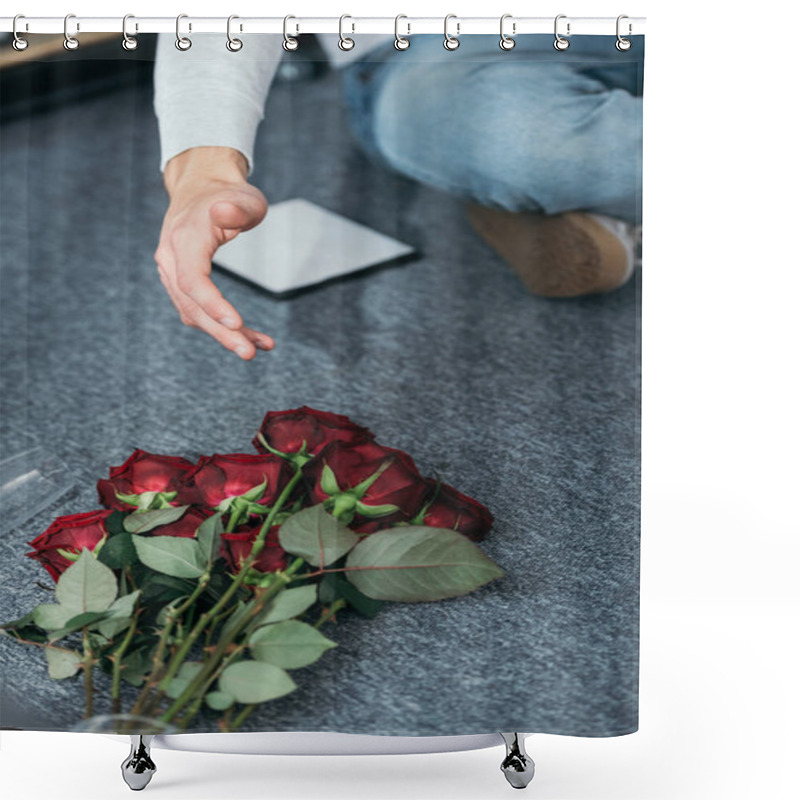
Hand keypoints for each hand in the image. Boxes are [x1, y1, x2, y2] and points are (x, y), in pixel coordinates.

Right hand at [155, 147, 272, 359]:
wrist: (201, 190)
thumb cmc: (228, 195)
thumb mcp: (245, 197)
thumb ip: (239, 208)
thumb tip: (223, 211)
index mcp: (184, 238)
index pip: (192, 278)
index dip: (212, 303)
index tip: (236, 323)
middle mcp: (171, 258)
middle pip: (191, 304)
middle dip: (221, 332)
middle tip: (250, 353)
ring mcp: (172, 272)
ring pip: (194, 313)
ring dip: (225, 334)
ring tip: (259, 346)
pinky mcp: (180, 283)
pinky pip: (198, 310)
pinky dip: (221, 326)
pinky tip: (251, 337)